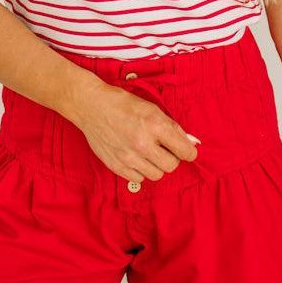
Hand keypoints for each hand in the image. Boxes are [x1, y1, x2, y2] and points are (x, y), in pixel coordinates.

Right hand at [75, 82, 200, 183]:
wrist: (92, 106)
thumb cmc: (123, 104)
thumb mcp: (152, 108)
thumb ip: (172, 127)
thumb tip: (189, 143)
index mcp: (154, 125)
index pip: (184, 151)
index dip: (189, 152)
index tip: (187, 151)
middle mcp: (142, 143)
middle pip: (171, 166)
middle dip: (172, 157)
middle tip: (164, 148)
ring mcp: (128, 157)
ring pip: (156, 175)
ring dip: (156, 165)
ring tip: (149, 152)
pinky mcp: (116, 166)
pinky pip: (139, 179)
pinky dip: (141, 170)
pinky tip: (136, 157)